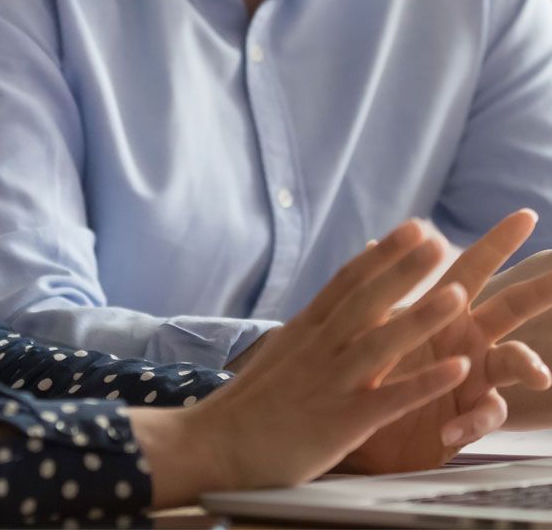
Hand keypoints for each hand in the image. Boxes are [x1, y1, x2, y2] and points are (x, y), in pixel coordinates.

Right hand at [132, 218, 476, 505]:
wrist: (215, 444)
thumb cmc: (250, 404)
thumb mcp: (281, 353)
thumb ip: (310, 330)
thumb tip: (332, 303)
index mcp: (304, 329)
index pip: (347, 281)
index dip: (382, 254)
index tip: (412, 228)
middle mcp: (318, 347)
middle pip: (366, 299)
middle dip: (403, 269)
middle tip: (436, 238)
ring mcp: (330, 382)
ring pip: (381, 343)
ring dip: (420, 317)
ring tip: (457, 294)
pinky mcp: (340, 422)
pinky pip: (390, 399)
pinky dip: (424, 383)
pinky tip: (457, 371)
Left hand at [342, 209, 551, 472]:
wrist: (352, 425)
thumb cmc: (372, 369)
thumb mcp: (373, 327)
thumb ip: (383, 292)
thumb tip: (370, 242)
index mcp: (442, 310)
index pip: (472, 268)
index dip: (497, 242)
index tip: (525, 213)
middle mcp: (466, 338)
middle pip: (511, 308)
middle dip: (540, 291)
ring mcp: (472, 378)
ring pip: (515, 363)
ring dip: (527, 363)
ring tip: (540, 373)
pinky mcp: (464, 418)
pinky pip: (481, 417)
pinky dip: (467, 422)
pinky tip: (450, 428)